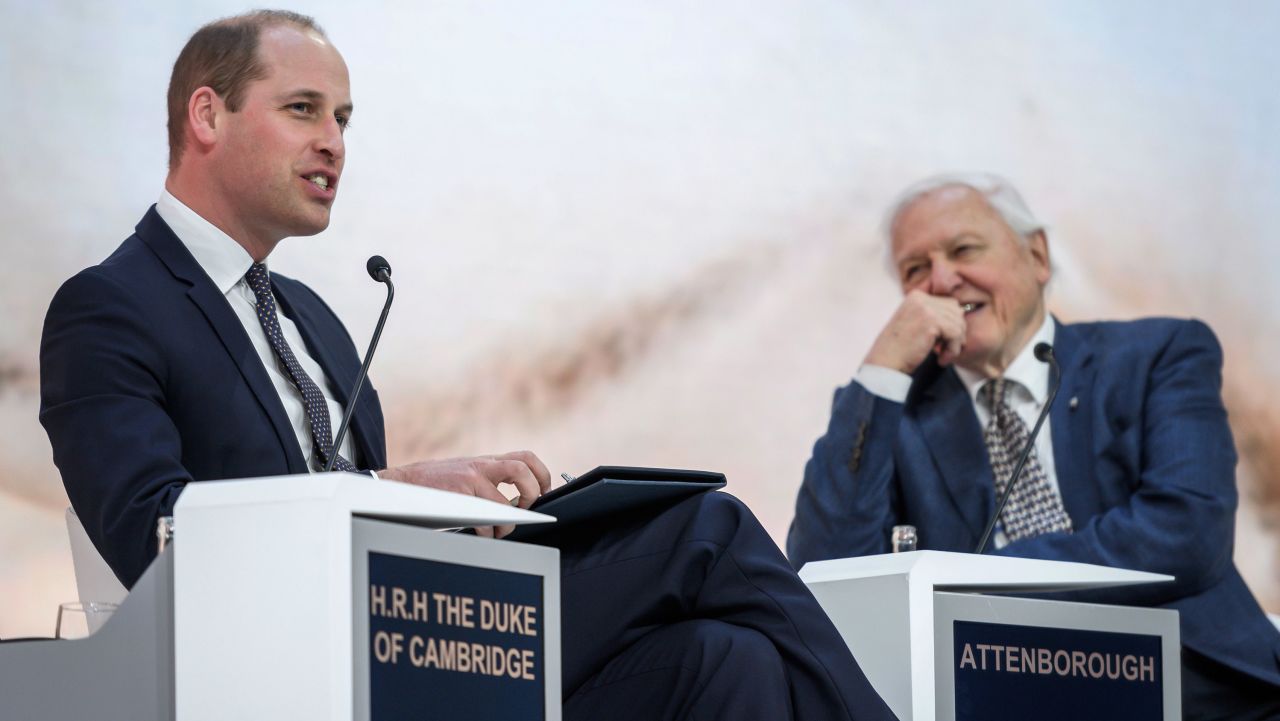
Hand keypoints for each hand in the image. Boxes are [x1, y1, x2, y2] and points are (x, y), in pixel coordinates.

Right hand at [377, 450, 550, 537]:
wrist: (405, 483)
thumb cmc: (438, 484)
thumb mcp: (468, 473)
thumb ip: (491, 480)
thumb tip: (517, 504)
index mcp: (488, 461)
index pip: (526, 457)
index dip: (542, 475)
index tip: (544, 492)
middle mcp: (482, 465)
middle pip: (524, 469)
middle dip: (532, 493)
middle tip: (526, 509)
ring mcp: (470, 479)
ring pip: (504, 503)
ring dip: (508, 524)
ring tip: (501, 531)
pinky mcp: (459, 495)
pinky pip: (484, 519)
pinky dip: (488, 532)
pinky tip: (482, 533)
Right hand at [863, 290, 966, 372]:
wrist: (884, 362)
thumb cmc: (899, 348)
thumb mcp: (914, 323)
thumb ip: (932, 314)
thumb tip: (961, 312)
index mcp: (916, 296)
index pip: (948, 304)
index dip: (950, 324)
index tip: (940, 343)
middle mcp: (921, 298)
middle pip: (956, 312)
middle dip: (955, 333)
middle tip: (944, 350)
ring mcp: (926, 308)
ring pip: (959, 324)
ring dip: (954, 344)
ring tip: (942, 356)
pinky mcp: (931, 322)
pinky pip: (956, 334)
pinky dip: (953, 350)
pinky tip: (941, 359)